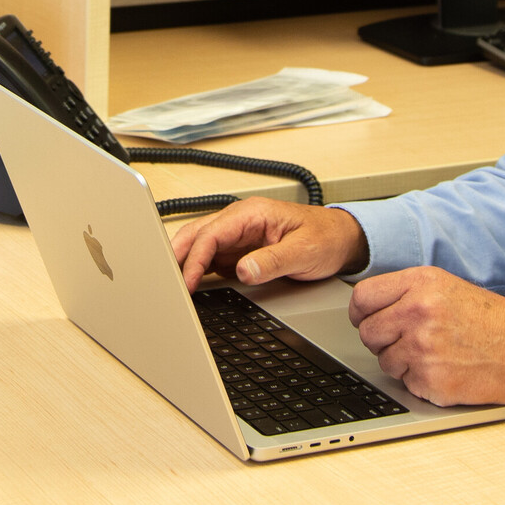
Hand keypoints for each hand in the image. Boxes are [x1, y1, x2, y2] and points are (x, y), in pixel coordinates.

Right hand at [171, 196, 367, 290]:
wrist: (341, 240)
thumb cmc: (325, 237)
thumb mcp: (304, 251)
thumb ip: (273, 261)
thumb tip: (244, 271)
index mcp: (252, 213)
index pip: (211, 233)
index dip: (194, 259)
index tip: (187, 283)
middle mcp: (239, 221)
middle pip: (195, 235)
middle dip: (175, 258)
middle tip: (163, 287)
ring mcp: (236, 236)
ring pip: (197, 246)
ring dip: (182, 265)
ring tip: (169, 290)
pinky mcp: (237, 251)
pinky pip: (209, 260)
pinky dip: (195, 272)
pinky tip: (188, 289)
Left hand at [348, 267, 504, 407]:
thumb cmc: (493, 321)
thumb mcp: (449, 288)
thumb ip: (408, 293)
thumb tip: (368, 308)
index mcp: (422, 283)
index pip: (363, 298)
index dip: (361, 313)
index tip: (366, 320)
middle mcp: (418, 312)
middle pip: (368, 333)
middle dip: (383, 340)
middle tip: (410, 340)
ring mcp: (422, 348)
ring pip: (384, 361)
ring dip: (403, 362)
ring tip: (437, 353)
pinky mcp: (430, 380)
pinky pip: (404, 383)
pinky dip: (420, 381)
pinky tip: (446, 369)